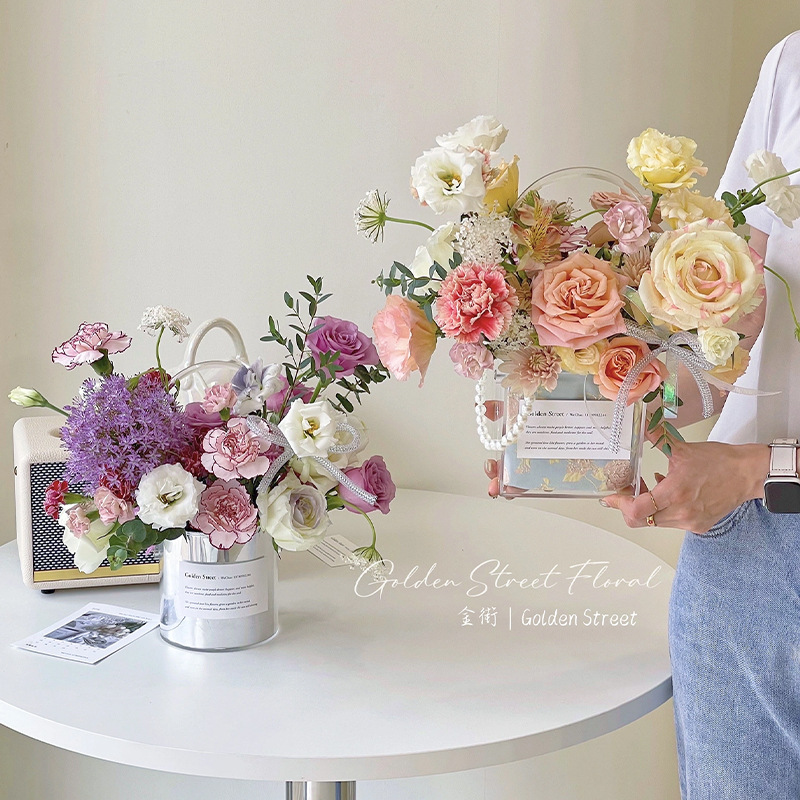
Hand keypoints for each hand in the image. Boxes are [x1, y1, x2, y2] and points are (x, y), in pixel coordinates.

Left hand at [602, 441, 769, 532]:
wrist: (748, 474)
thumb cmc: (720, 461)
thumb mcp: (683, 448)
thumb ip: (658, 437)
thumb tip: (641, 424)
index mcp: (676, 492)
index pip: (637, 510)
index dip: (619, 505)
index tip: (611, 497)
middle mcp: (682, 512)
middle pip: (641, 520)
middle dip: (629, 505)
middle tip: (626, 491)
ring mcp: (690, 522)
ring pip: (655, 522)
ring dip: (646, 507)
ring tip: (649, 487)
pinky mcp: (698, 526)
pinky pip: (670, 522)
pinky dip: (662, 510)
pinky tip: (667, 493)